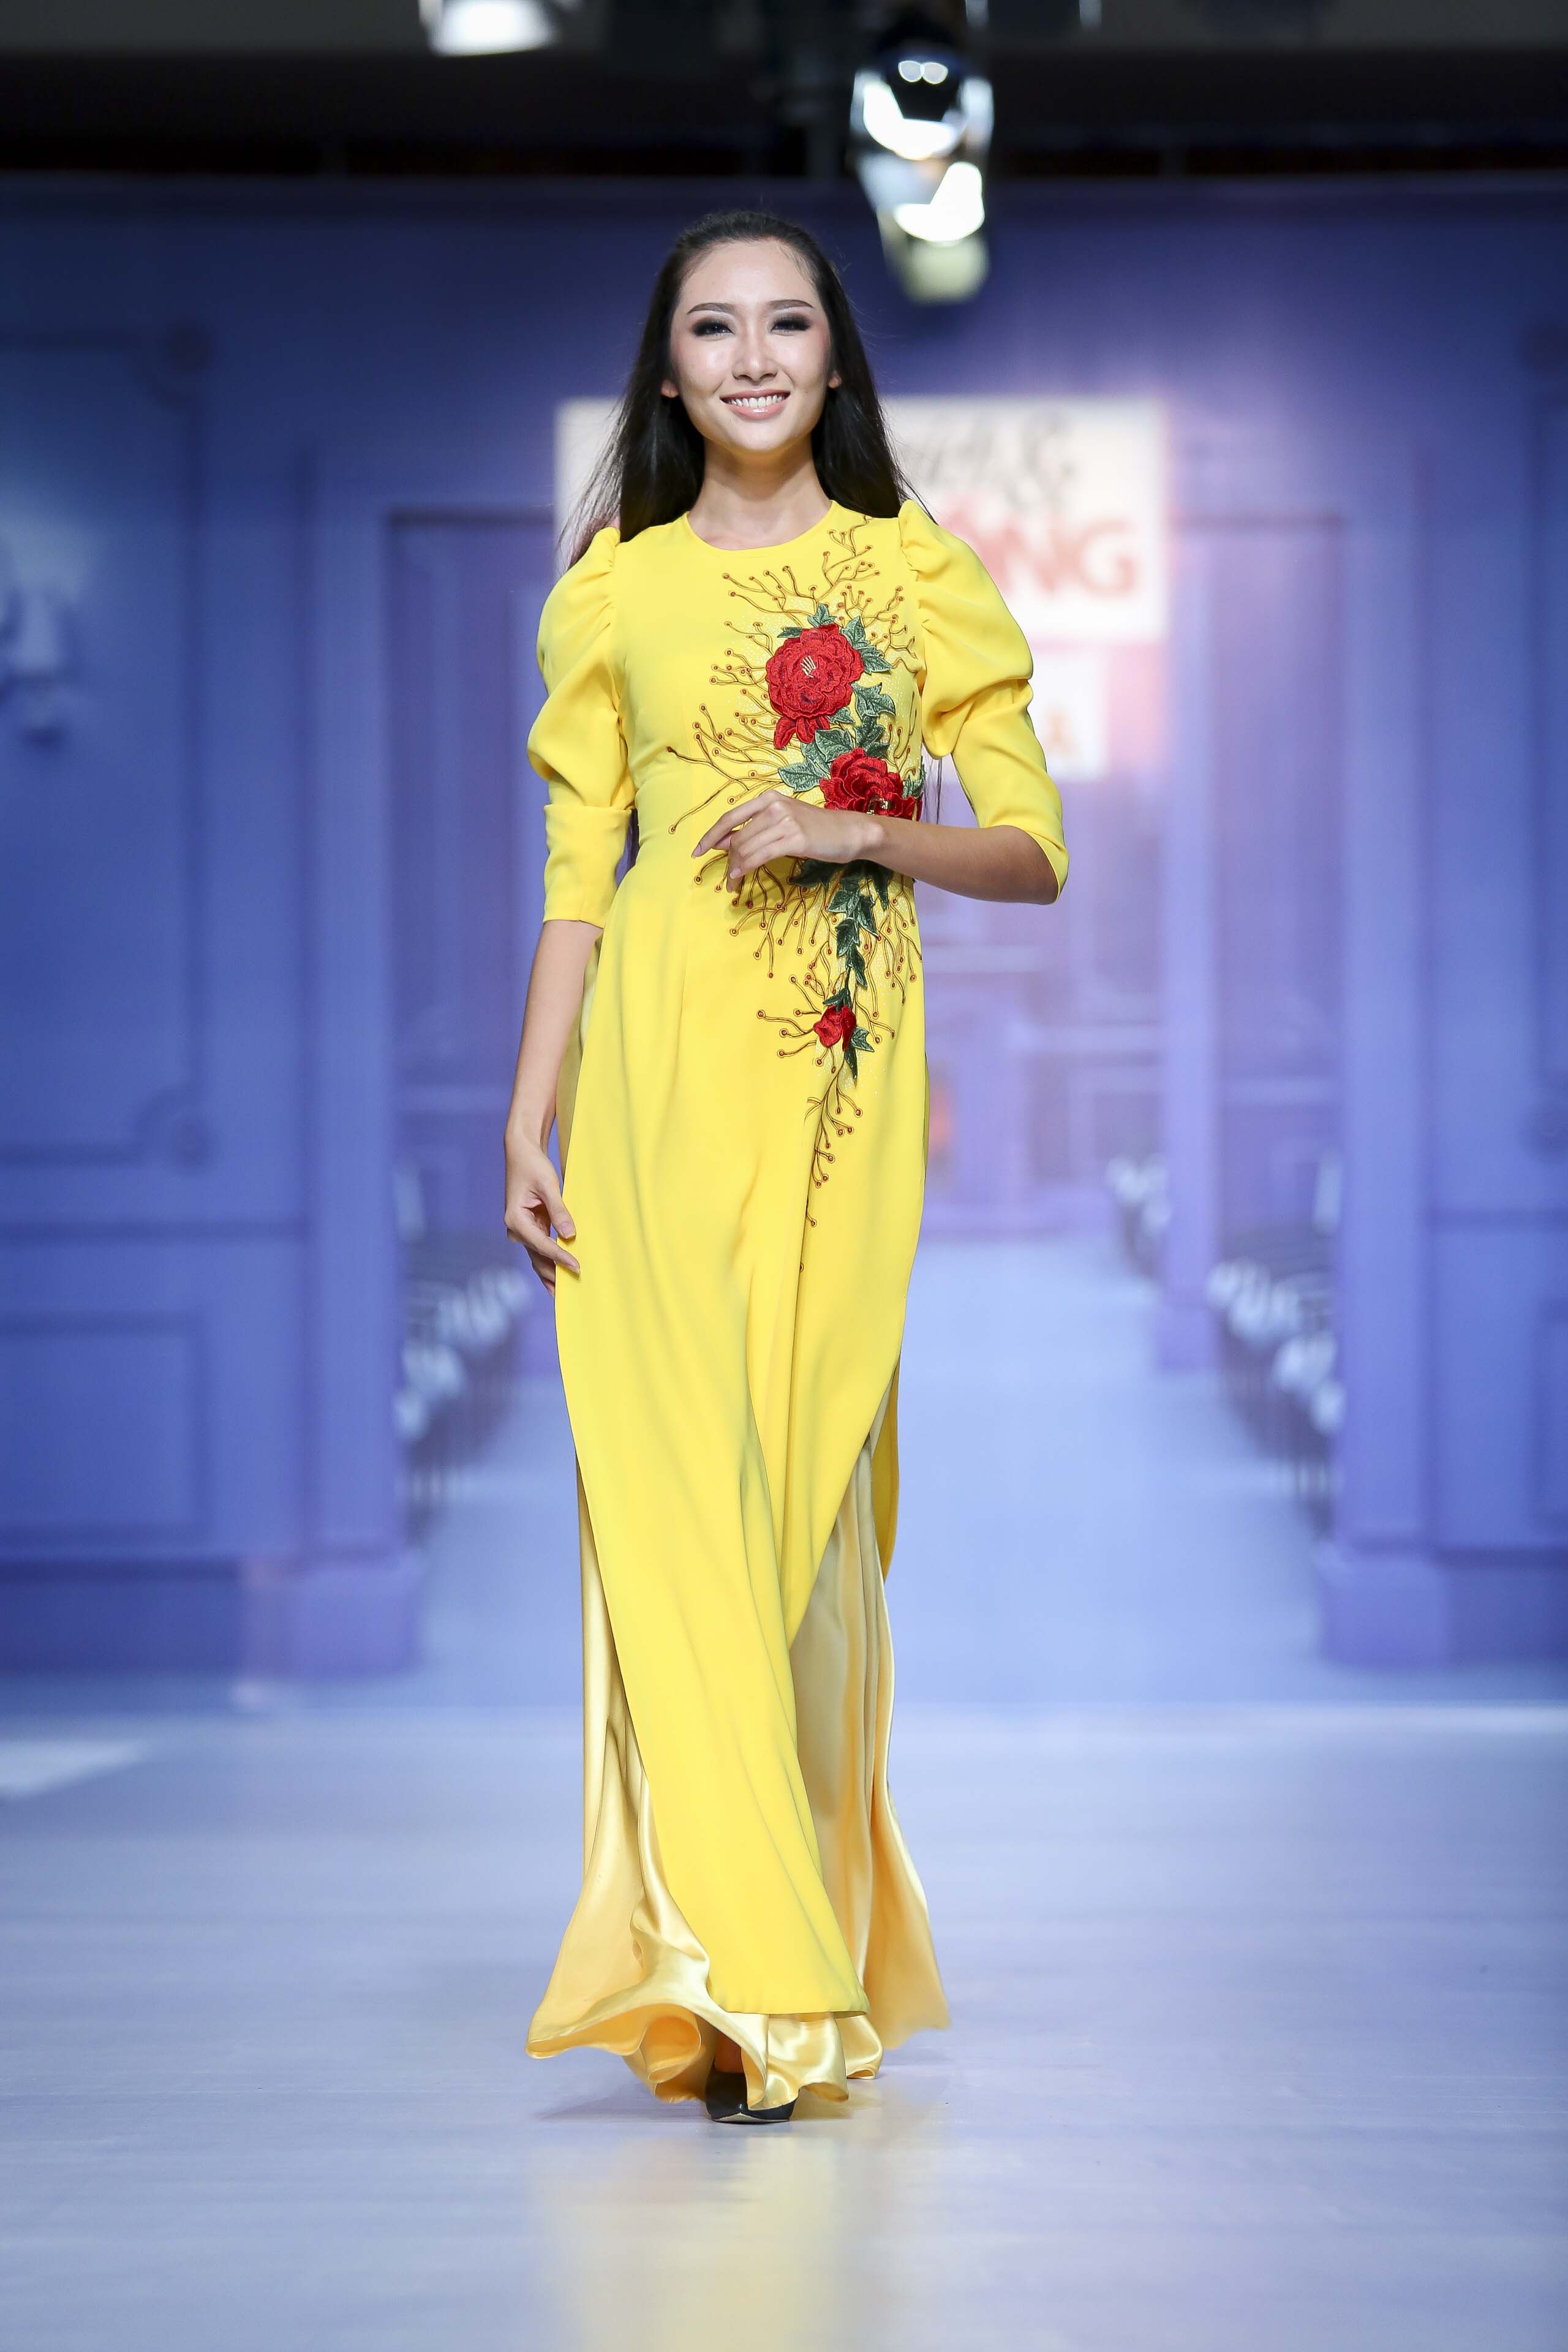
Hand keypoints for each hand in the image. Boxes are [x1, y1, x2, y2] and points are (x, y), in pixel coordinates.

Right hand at [503, 1129, 578, 1292]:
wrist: (521, 1153)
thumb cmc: (533, 1166)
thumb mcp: (548, 1185)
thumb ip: (558, 1210)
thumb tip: (569, 1235)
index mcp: (515, 1219)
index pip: (541, 1244)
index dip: (559, 1257)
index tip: (576, 1267)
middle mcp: (516, 1229)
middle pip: (537, 1258)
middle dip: (552, 1276)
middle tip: (569, 1295)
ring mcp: (523, 1230)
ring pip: (538, 1257)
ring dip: (551, 1274)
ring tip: (565, 1294)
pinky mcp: (531, 1227)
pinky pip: (542, 1248)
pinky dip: (552, 1260)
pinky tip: (562, 1273)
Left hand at [693, 789, 875, 893]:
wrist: (850, 832)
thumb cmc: (817, 830)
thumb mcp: (783, 824)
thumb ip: (755, 830)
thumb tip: (723, 843)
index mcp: (767, 799)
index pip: (730, 817)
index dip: (711, 835)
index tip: (697, 851)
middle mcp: (773, 806)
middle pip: (737, 836)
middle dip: (726, 860)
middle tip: (726, 879)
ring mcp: (784, 821)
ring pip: (746, 847)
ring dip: (735, 869)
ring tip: (732, 883)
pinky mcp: (794, 838)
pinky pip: (760, 855)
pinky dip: (746, 867)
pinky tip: (741, 877)